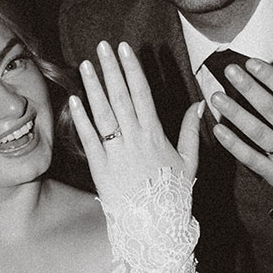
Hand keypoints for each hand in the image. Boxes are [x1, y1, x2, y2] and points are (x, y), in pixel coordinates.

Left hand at [69, 40, 202, 208]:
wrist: (155, 226)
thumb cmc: (173, 194)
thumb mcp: (189, 162)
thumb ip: (190, 131)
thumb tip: (198, 105)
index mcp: (155, 135)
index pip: (142, 94)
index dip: (132, 69)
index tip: (124, 49)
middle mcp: (135, 140)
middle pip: (121, 97)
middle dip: (112, 69)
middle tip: (102, 46)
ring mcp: (117, 153)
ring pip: (103, 114)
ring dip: (94, 87)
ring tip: (86, 65)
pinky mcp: (101, 168)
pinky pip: (90, 139)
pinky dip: (81, 119)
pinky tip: (74, 99)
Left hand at [210, 44, 272, 211]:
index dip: (270, 77)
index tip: (252, 63)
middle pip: (270, 109)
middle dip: (248, 88)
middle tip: (229, 71)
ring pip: (257, 132)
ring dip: (235, 114)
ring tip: (216, 97)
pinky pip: (251, 158)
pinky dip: (234, 145)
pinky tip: (219, 130)